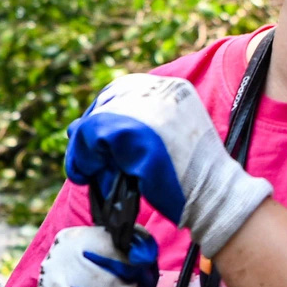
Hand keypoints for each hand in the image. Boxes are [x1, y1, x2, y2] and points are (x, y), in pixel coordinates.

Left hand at [65, 73, 272, 254]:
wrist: (214, 198)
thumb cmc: (186, 177)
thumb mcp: (157, 142)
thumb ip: (123, 131)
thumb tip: (72, 128)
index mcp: (169, 88)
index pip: (118, 93)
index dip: (101, 121)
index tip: (97, 150)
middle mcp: (159, 91)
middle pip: (103, 105)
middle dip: (88, 139)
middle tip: (86, 167)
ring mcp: (149, 110)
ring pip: (93, 122)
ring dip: (82, 152)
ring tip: (86, 174)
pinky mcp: (136, 134)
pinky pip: (90, 138)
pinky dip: (82, 159)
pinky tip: (85, 177)